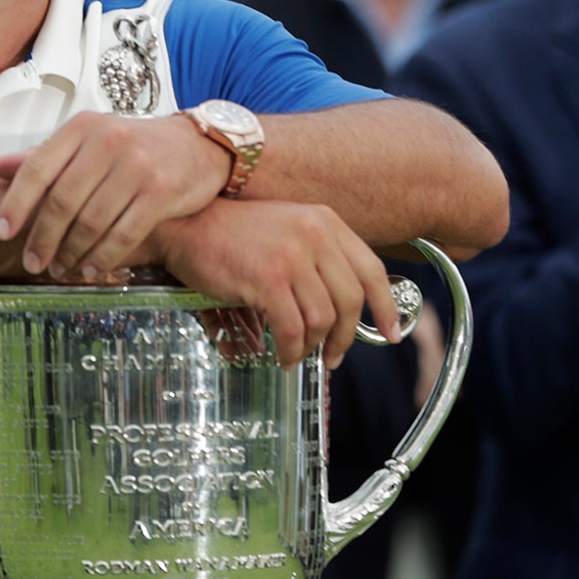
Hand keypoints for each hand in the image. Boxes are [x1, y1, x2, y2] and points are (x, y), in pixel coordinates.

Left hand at [0, 111, 230, 277]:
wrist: (200, 145)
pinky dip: (104, 256)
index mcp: (83, 127)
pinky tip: (91, 269)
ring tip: (60, 269)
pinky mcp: (162, 191)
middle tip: (32, 263)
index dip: (16, 204)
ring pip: (91, 221)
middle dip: (42, 238)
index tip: (1, 233)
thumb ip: (45, 157)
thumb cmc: (134, 147)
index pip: (38, 168)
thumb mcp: (89, 141)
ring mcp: (136, 166)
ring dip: (71, 252)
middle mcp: (108, 141)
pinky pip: (124, 233)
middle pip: (62, 200)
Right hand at [147, 199, 398, 368]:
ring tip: (299, 355)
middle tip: (334, 357)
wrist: (186, 226)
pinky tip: (283, 355)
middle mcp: (314, 234)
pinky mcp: (267, 279)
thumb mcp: (288, 230)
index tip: (392, 332)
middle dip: (346, 338)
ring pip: (322, 319)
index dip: (386, 307)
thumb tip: (345, 305)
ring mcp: (291, 256)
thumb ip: (320, 256)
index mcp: (325, 221)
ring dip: (313, 346)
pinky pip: (293, 328)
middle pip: (351, 300)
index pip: (371, 269)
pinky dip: (292, 350)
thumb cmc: (233, 235)